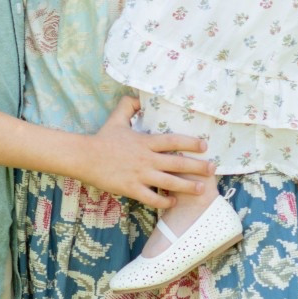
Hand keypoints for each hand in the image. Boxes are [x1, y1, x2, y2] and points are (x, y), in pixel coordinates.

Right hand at [79, 97, 213, 209]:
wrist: (84, 157)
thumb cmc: (102, 138)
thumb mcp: (117, 118)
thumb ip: (129, 106)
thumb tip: (138, 96)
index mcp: (145, 142)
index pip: (173, 141)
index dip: (190, 143)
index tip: (204, 145)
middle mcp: (146, 159)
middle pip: (177, 163)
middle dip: (197, 167)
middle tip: (212, 169)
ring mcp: (139, 175)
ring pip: (169, 183)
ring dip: (187, 186)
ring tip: (201, 189)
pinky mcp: (131, 189)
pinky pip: (151, 198)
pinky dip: (164, 201)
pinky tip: (173, 202)